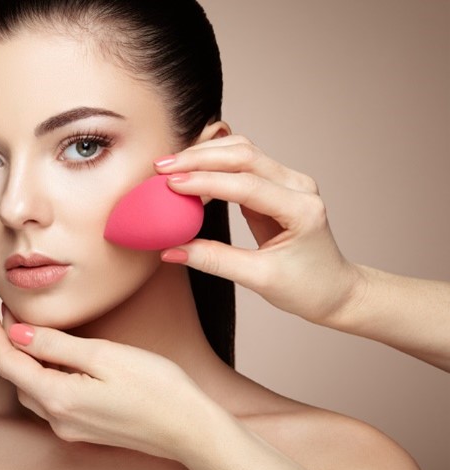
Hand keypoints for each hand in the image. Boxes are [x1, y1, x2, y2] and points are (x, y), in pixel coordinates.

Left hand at [0, 303, 318, 469]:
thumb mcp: (104, 355)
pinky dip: (44, 373)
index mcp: (58, 397)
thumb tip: (18, 333)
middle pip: (16, 376)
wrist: (191, 429)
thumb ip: (56, 345)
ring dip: (24, 359)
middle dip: (6, 343)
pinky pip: (51, 398)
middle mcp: (58, 418)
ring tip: (29, 328)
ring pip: (32, 388)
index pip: (7, 361)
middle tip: (9, 310)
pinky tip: (58, 357)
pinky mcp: (86, 429)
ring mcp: (72, 427)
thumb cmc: (157, 389)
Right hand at [156, 135, 363, 325]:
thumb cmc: (306, 287)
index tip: (171, 183)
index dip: (206, 181)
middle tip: (162, 168)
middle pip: (244, 155)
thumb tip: (170, 251)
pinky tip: (190, 171)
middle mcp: (298, 186)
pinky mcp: (276, 184)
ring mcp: (289, 181)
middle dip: (199, 158)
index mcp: (301, 210)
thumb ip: (214, 261)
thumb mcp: (258, 279)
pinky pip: (242, 163)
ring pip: (243, 151)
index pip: (247, 185)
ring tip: (171, 167)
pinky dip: (214, 163)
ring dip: (205, 154)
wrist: (334, 290)